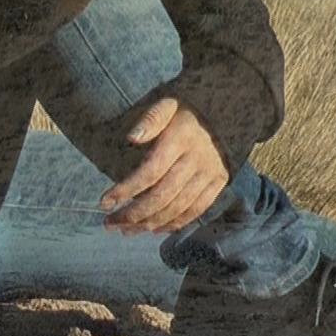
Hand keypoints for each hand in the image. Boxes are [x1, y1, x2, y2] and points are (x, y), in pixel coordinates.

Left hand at [97, 96, 230, 234]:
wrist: (230, 110)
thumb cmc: (188, 110)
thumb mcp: (168, 104)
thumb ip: (150, 119)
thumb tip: (131, 138)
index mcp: (180, 139)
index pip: (149, 172)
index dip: (126, 190)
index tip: (104, 203)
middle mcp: (196, 160)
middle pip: (162, 196)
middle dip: (133, 214)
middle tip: (110, 223)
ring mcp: (209, 173)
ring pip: (177, 208)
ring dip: (149, 223)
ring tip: (126, 230)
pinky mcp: (219, 182)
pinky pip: (196, 210)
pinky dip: (175, 223)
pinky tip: (155, 229)